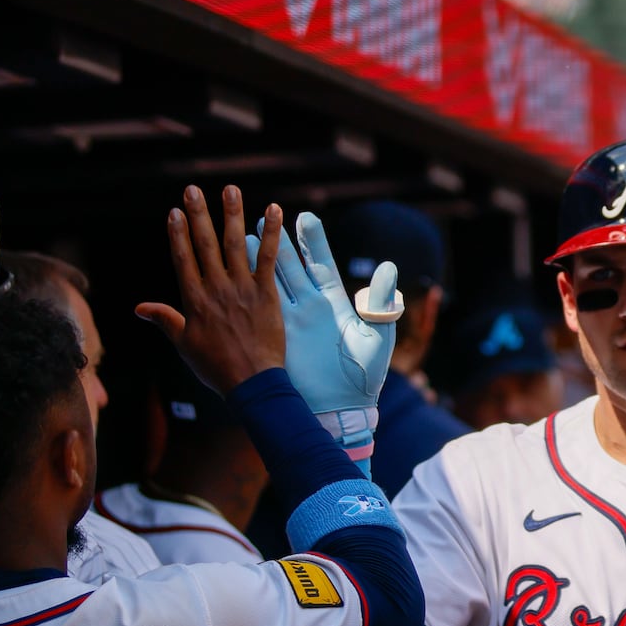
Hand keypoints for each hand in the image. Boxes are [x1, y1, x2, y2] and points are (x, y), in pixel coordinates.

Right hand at [136, 185, 284, 394]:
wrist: (251, 383)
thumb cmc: (216, 367)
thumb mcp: (184, 345)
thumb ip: (165, 320)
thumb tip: (139, 307)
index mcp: (194, 300)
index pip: (182, 259)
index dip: (177, 234)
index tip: (174, 212)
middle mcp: (216, 289)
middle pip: (205, 244)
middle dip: (198, 214)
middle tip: (193, 189)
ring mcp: (242, 289)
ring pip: (235, 244)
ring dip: (231, 214)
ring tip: (229, 190)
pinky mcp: (266, 293)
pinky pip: (269, 258)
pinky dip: (271, 233)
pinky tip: (273, 211)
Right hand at [248, 211, 398, 414]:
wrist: (342, 409)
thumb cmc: (365, 376)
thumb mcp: (378, 336)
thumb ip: (381, 303)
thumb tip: (389, 269)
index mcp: (333, 303)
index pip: (320, 263)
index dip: (313, 241)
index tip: (305, 217)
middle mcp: (309, 307)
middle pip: (290, 267)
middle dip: (277, 242)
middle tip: (263, 216)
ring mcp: (290, 321)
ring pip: (269, 283)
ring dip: (255, 260)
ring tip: (242, 235)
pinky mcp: (276, 337)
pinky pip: (259, 309)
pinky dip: (248, 290)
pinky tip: (235, 270)